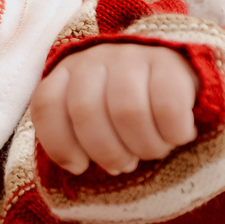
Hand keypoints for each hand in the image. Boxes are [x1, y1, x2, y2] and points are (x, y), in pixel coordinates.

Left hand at [30, 43, 197, 175]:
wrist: (177, 74)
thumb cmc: (126, 106)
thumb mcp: (94, 117)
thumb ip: (80, 136)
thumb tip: (90, 166)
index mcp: (67, 73)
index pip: (47, 105)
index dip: (59, 144)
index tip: (79, 167)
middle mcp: (94, 59)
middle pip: (86, 112)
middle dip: (106, 152)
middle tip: (125, 164)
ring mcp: (131, 57)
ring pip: (127, 111)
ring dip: (143, 146)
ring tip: (152, 151)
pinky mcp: (169, 63)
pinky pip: (168, 107)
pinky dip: (173, 133)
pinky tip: (177, 137)